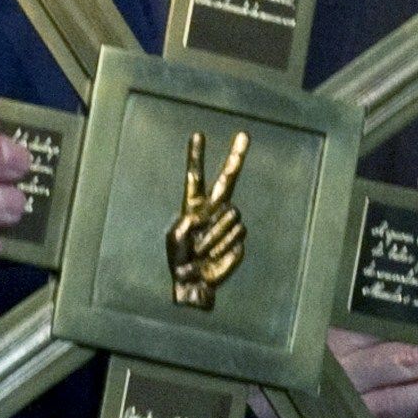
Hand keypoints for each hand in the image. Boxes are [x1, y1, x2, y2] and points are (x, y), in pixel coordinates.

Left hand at [168, 130, 249, 309]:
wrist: (195, 282)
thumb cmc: (180, 261)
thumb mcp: (174, 241)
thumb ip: (183, 226)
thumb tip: (199, 216)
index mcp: (193, 206)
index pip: (196, 177)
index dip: (196, 157)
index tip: (197, 135)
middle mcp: (212, 210)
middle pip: (227, 179)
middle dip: (235, 156)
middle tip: (244, 135)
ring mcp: (226, 222)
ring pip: (230, 215)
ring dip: (215, 236)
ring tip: (203, 251)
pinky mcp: (238, 238)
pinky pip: (235, 234)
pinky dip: (223, 247)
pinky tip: (215, 256)